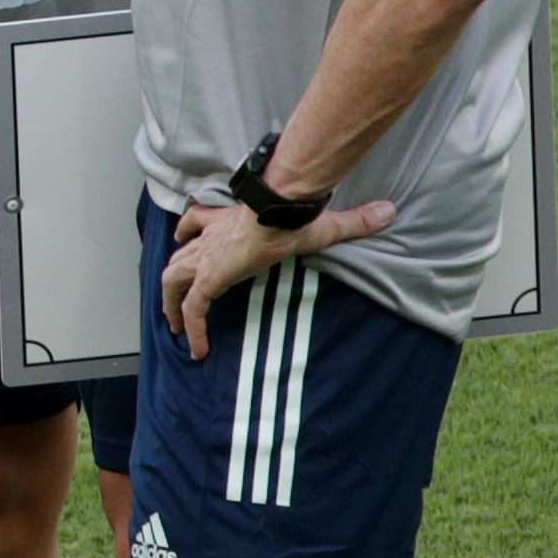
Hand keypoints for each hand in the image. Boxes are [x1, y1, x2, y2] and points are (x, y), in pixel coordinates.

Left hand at [159, 193, 397, 358]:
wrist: (280, 207)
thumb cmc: (296, 211)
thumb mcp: (325, 220)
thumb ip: (354, 220)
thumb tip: (387, 212)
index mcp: (227, 221)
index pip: (198, 223)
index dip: (191, 232)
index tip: (185, 239)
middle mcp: (210, 238)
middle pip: (179, 256)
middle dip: (174, 277)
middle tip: (172, 298)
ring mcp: (206, 258)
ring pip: (173, 280)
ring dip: (170, 303)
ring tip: (175, 327)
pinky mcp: (210, 278)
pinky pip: (193, 308)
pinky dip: (192, 328)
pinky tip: (197, 350)